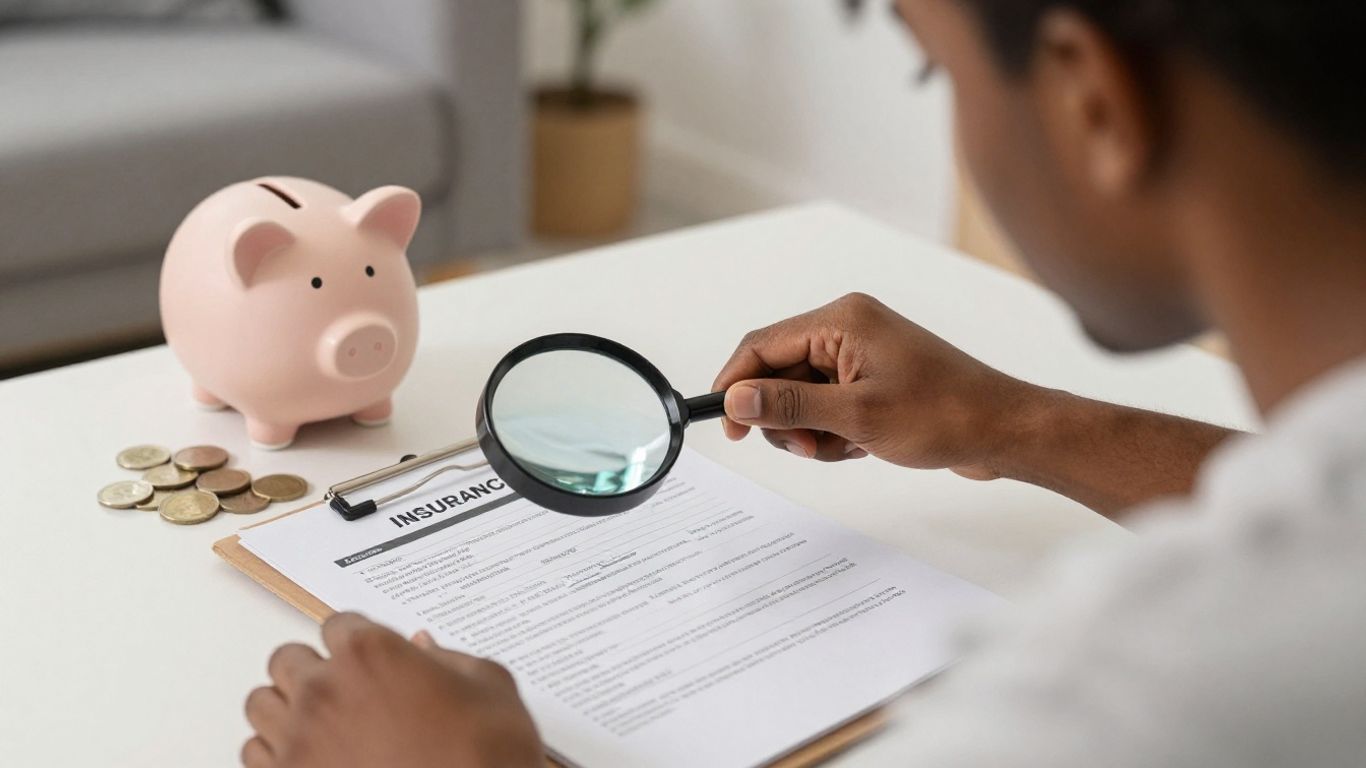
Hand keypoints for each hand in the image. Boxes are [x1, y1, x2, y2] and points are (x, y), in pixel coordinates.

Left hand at [242, 613, 541, 767]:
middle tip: (344, 689)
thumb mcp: (491, 690)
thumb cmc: (484, 759)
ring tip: (319, 722)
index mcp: (372, 653)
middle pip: (288, 659)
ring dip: (287, 708)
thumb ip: (451, 660)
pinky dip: (275, 752)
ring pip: (262, 704)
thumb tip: (425, 651)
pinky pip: (254, 753)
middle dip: (314, 669)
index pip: (339, 624)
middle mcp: (325, 690)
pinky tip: (307, 756)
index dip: (358, 641)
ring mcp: (299, 740)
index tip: (369, 656)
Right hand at [712, 293, 1041, 477]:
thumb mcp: (856, 417)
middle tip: (809, 447)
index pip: (762, 345)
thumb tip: (737, 398)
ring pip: (800, 397)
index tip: (728, 426)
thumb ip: (790, 405)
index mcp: (841, 321)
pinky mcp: (871, 379)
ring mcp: (860, 355)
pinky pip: (826, 406)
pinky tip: (862, 445)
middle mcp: (847, 329)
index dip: (737, 386)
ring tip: (845, 447)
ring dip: (811, 431)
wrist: (1002, 431)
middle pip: (778, 374)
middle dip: (784, 418)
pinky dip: (833, 433)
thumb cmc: (945, 415)